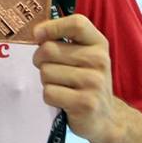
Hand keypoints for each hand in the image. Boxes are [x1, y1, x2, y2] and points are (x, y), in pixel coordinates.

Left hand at [32, 14, 123, 142]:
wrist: (104, 118)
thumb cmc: (85, 81)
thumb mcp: (83, 56)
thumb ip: (62, 40)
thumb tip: (36, 33)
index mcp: (98, 44)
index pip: (76, 24)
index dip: (52, 27)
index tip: (38, 35)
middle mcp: (99, 60)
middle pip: (49, 49)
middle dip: (40, 60)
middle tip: (51, 69)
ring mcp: (94, 83)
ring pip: (46, 72)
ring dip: (46, 81)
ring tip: (62, 86)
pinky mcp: (85, 103)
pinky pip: (49, 92)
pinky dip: (49, 97)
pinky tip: (63, 100)